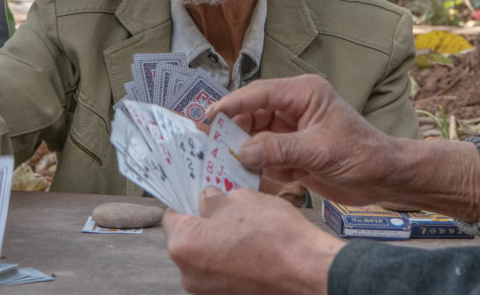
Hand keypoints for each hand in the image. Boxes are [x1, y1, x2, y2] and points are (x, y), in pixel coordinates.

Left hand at [164, 186, 340, 294]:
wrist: (308, 271)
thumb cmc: (274, 235)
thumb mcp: (239, 199)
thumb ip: (214, 199)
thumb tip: (207, 200)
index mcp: (183, 245)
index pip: (171, 216)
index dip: (185, 200)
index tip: (196, 193)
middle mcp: (189, 274)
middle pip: (187, 239)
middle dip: (203, 222)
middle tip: (225, 207)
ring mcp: (208, 291)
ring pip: (205, 257)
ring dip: (217, 242)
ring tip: (244, 228)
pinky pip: (221, 272)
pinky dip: (230, 260)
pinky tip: (251, 247)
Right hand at [210, 75, 479, 220]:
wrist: (386, 179)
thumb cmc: (362, 155)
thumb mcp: (318, 151)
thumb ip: (278, 150)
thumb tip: (241, 152)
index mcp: (303, 93)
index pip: (259, 93)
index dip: (231, 104)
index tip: (207, 116)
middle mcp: (294, 106)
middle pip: (251, 113)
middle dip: (232, 130)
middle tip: (208, 145)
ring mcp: (292, 129)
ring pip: (254, 135)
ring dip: (243, 150)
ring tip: (222, 163)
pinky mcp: (292, 150)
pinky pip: (264, 153)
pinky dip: (256, 164)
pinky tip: (248, 174)